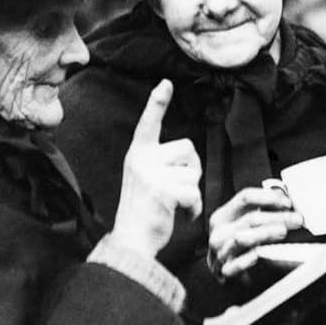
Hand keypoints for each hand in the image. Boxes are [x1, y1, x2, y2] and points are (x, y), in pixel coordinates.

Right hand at [110, 79, 201, 258]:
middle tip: (174, 190)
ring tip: (173, 204)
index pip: (148, 123)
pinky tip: (179, 215)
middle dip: (191, 169)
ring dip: (192, 192)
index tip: (166, 83)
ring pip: (193, 173)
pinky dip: (193, 209)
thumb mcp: (146, 179)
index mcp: (137, 154)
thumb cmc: (144, 212)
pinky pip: (194, 193)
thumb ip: (161, 163)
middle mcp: (141, 160)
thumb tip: (189, 156)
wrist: (131, 241)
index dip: (157, 103)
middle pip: (188, 148)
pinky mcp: (161, 191)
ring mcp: (150, 175)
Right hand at [207, 184, 304, 280]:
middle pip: (249, 218)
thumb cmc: (241, 244)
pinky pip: (236, 265)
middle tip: (296, 219)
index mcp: (224, 215)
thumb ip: (264, 209)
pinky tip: (260, 255)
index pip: (245, 197)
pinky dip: (247, 259)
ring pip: (241, 238)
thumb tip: (287, 198)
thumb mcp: (248, 223)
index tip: (287, 203)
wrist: (229, 272)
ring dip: (264, 233)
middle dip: (277, 217)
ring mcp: (221, 252)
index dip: (268, 197)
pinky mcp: (225, 271)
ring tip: (282, 231)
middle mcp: (220, 232)